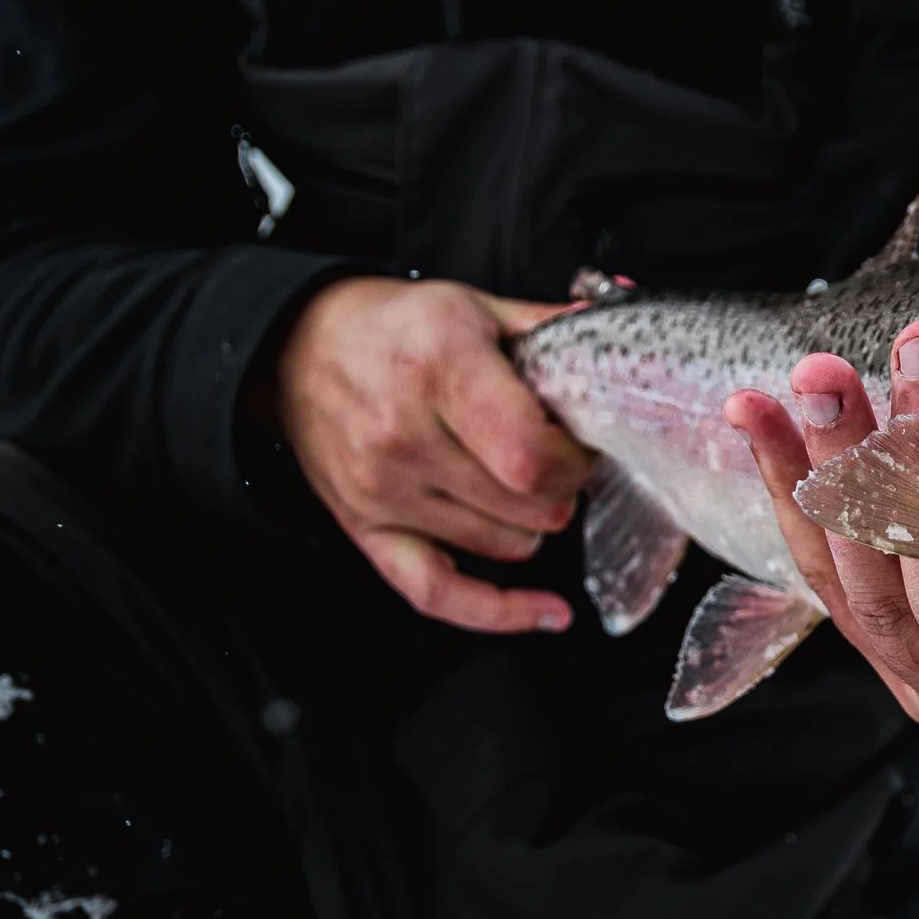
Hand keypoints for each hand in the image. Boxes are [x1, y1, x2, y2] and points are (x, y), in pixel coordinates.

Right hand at [276, 276, 592, 632]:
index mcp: (439, 369)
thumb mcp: (474, 307)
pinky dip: (499, 612)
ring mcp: (382, 490)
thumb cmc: (393, 329)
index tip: (581, 444)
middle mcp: (404, 435)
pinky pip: (437, 594)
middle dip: (564, 486)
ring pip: (504, 545)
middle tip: (560, 459)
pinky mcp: (368, 529)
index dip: (575, 460)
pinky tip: (546, 611)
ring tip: (523, 484)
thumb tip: (620, 327)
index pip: (532, 456)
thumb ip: (549, 328)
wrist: (298, 349)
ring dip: (532, 522)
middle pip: (528, 505)